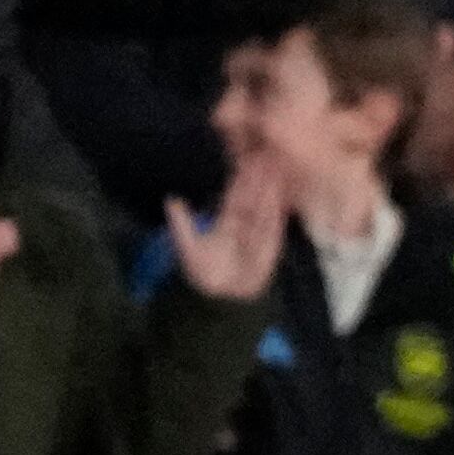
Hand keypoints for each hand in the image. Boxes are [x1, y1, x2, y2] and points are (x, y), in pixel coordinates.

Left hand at [164, 152, 288, 302]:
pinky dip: (278, 210)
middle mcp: (245, 225)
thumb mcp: (188, 247)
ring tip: (277, 166)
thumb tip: (171, 199)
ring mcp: (259, 234)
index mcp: (227, 223)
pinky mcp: (271, 246)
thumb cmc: (203, 275)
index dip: (241, 179)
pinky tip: (282, 193)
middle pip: (254, 197)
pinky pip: (274, 225)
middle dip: (260, 177)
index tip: (248, 158)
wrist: (220, 301)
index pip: (236, 197)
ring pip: (265, 207)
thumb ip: (182, 223)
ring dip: (271, 188)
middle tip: (267, 153)